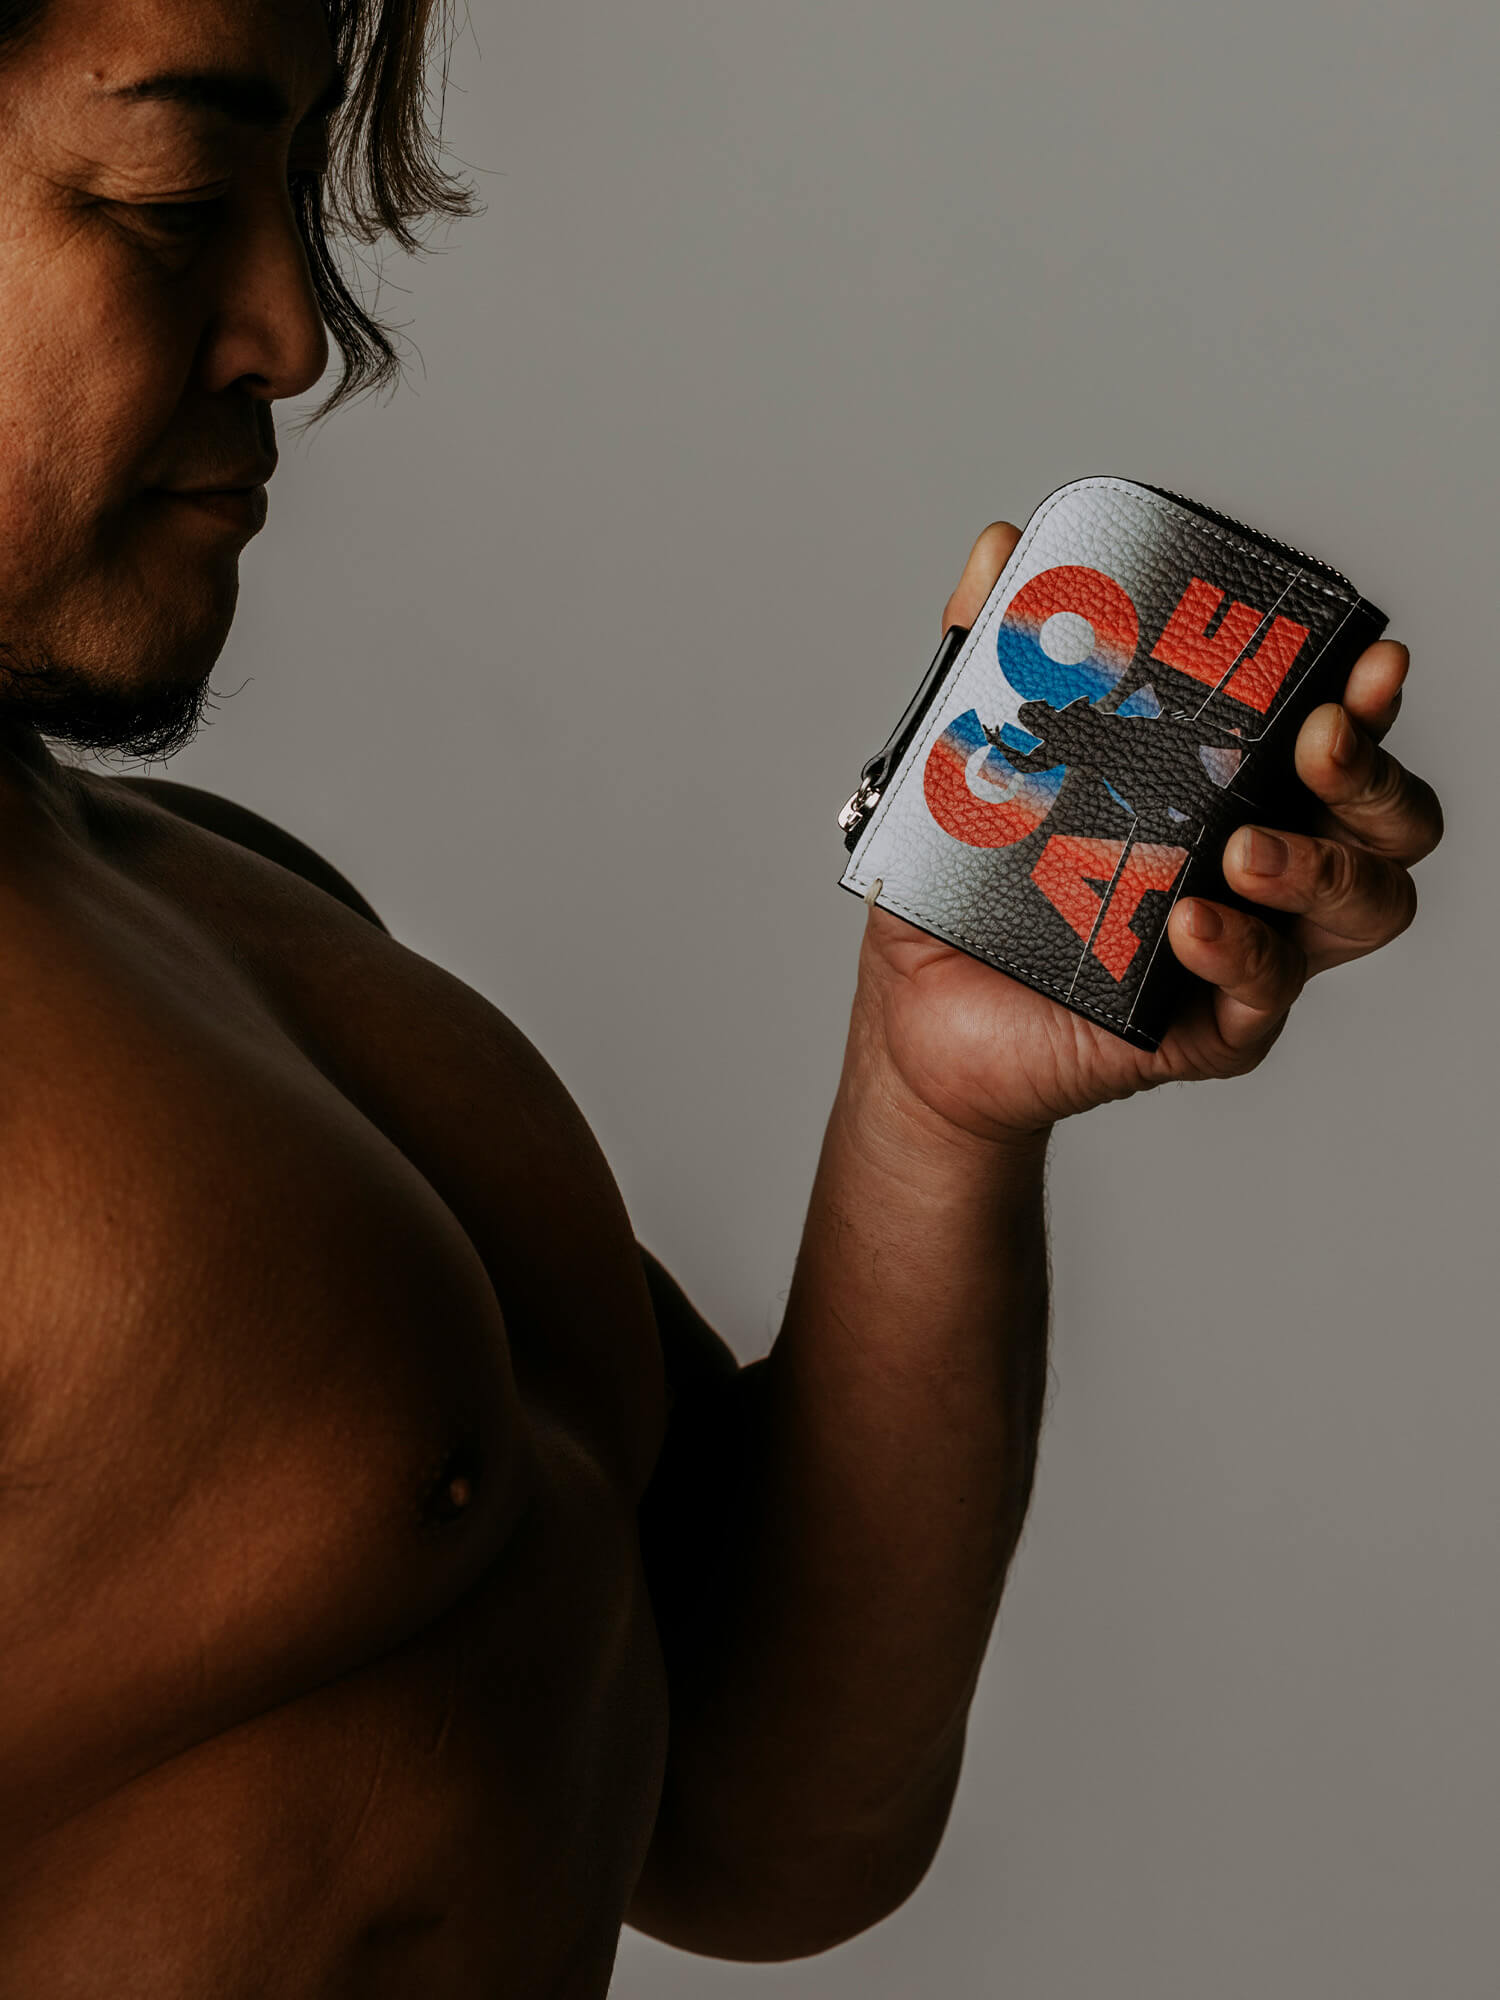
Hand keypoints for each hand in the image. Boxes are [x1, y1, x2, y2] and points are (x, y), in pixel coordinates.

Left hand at [854, 522, 1444, 1140]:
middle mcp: (1263, 866)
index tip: (1367, 657)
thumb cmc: (964, 901)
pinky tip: (1192, 923)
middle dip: (1374, 773)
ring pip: (1365, 907)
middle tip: (1319, 741)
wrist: (920, 1024)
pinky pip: (1263, 997)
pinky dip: (1240, 954)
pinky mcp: (1209, 1028)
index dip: (1369, 695)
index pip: (1336, 734)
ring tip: (1241, 850)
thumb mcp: (964, 770)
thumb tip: (1003, 546)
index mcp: (1230, 791)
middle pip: (1389, 820)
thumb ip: (990, 659)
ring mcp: (1246, 949)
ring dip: (1319, 867)